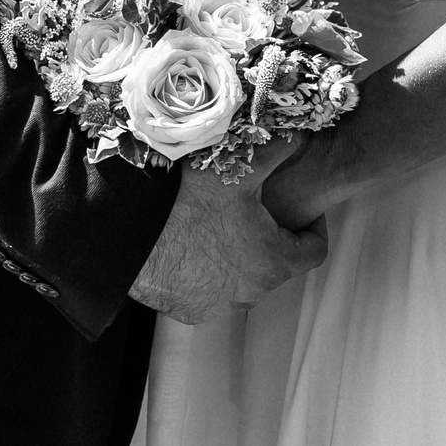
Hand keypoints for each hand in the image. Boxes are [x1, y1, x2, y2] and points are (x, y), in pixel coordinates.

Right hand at [128, 139, 326, 324]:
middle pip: (278, 263)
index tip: (303, 212)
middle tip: (255, 208)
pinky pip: (211, 290)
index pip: (314, 251)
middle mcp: (252, 292)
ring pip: (244, 279)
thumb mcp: (239, 171)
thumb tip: (300, 134)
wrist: (132, 238)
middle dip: (272, 237)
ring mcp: (221, 306)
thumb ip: (278, 151)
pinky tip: (193, 244)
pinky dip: (209, 271)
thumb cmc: (188, 206)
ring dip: (240, 256)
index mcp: (274, 261)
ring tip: (221, 224)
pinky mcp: (192, 311)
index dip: (313, 227)